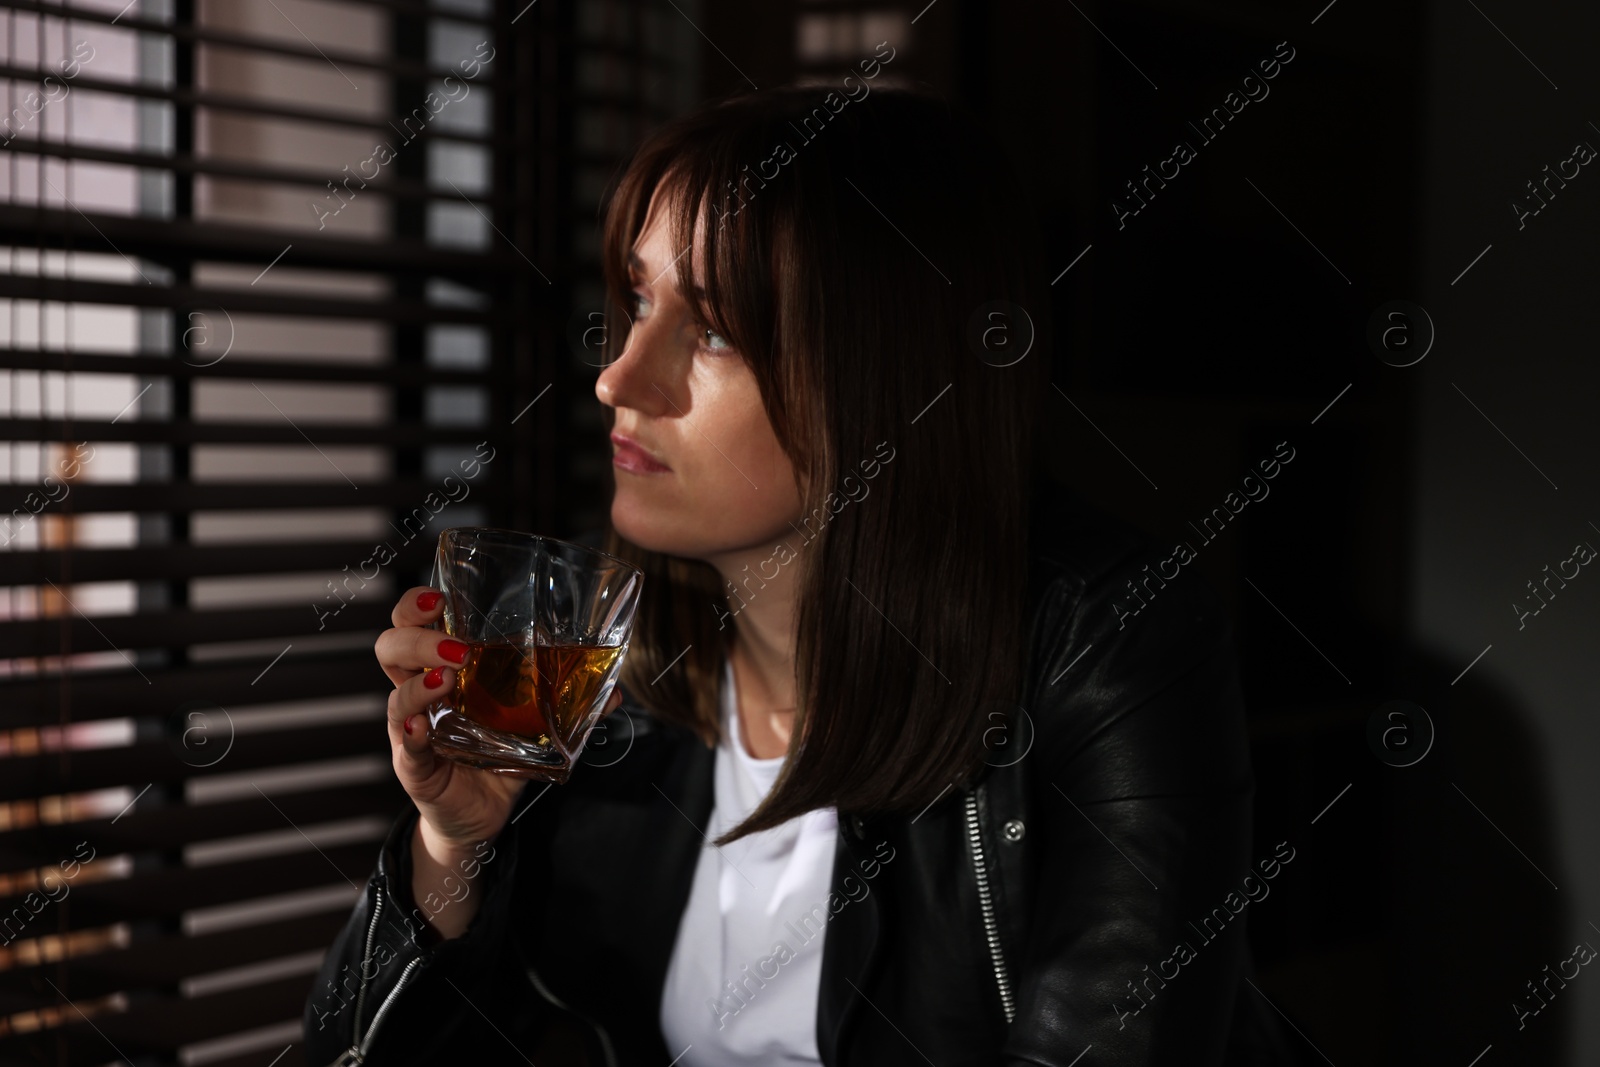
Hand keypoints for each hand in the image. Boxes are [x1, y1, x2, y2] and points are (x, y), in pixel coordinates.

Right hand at [376, 586, 623, 849]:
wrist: (482, 814)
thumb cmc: (498, 757)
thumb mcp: (533, 725)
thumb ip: (570, 706)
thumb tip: (617, 691)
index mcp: (441, 669)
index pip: (412, 623)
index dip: (417, 605)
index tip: (441, 598)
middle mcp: (419, 692)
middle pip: (391, 647)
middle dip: (418, 636)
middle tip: (457, 646)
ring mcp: (412, 729)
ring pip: (394, 694)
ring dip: (419, 682)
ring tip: (448, 678)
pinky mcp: (415, 766)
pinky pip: (406, 746)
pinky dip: (413, 733)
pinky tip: (424, 726)